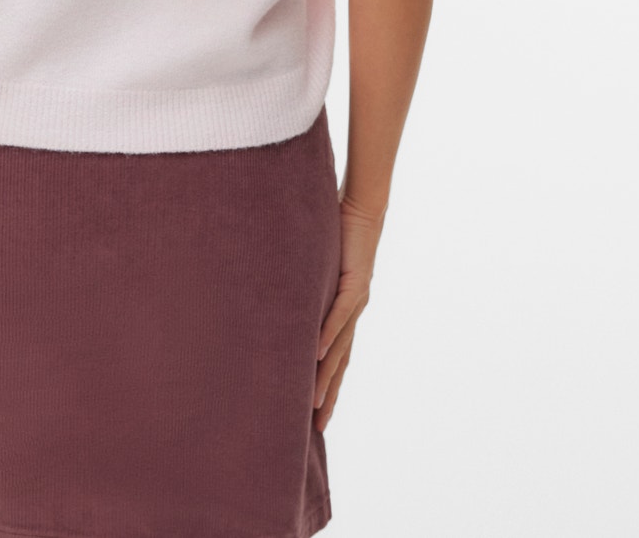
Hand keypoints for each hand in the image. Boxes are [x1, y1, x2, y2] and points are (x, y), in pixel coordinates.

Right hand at [313, 194, 384, 430]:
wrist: (363, 209)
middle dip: (329, 394)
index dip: (328, 384)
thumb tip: (275, 286)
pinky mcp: (356, 283)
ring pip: (340, 346)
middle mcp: (353, 313)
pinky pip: (339, 314)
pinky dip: (328, 335)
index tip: (316, 413)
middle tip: (317, 428)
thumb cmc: (339, 233)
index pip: (336, 356)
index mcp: (345, 311)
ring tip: (313, 402)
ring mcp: (356, 301)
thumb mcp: (315, 265)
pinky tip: (317, 354)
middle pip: (341, 362)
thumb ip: (300, 280)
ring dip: (326, 375)